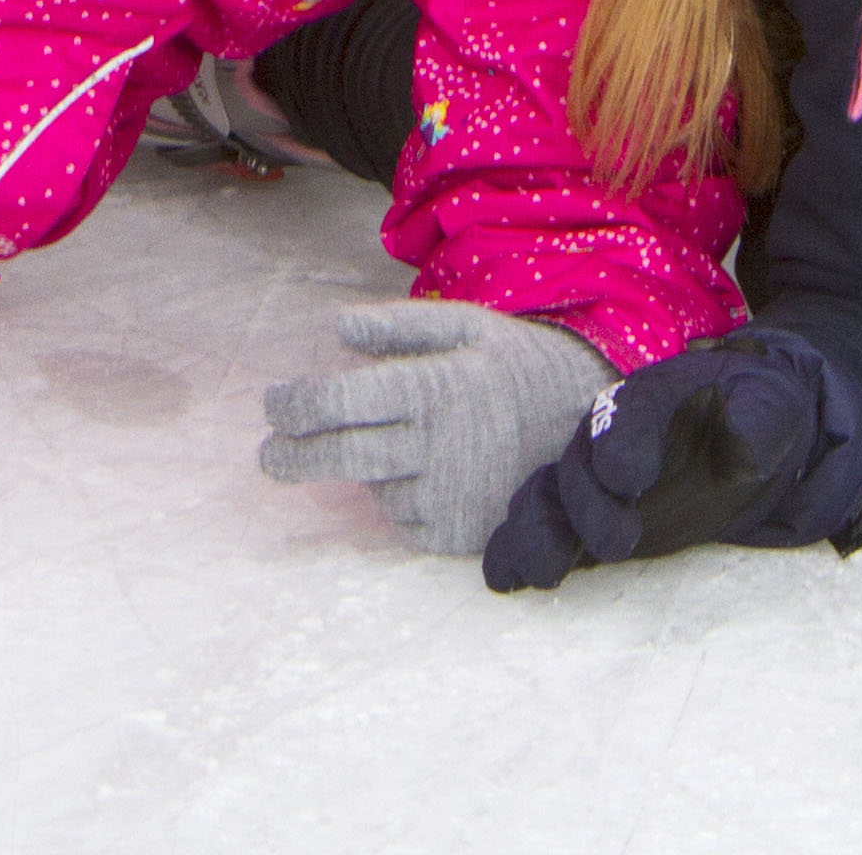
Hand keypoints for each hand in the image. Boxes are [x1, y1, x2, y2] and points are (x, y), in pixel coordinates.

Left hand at [258, 300, 615, 556]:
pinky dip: (399, 500)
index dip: (294, 406)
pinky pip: (404, 522)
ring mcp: (451, 495)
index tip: (272, 405)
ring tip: (398, 445)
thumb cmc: (520, 368)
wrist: (595, 429)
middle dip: (290, 457)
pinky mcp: (461, 535)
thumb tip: (336, 329)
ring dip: (365, 471)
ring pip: (374, 490)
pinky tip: (426, 475)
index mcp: (435, 387)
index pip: (340, 401)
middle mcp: (438, 445)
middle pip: (341, 456)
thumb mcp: (468, 326)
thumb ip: (399, 326)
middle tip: (267, 456)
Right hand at [479, 324, 861, 593]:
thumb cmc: (759, 415)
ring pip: (546, 498)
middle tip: (615, 546)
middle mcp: (609, 436)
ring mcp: (592, 480)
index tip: (628, 480)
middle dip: (588, 507)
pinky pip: (542, 530)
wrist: (749, 436)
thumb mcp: (773, 407)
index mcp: (653, 399)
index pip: (631, 416)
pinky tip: (503, 579)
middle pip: (580, 466)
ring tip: (538, 572)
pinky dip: (515, 550)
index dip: (624, 445)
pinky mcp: (587, 521)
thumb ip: (758, 421)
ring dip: (535, 532)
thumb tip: (742, 446)